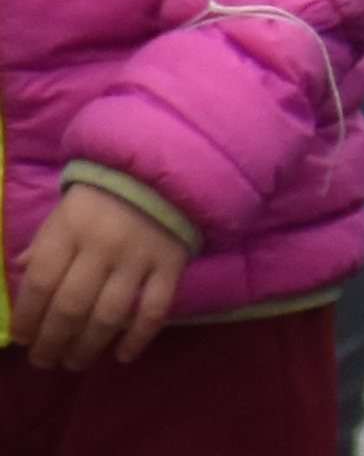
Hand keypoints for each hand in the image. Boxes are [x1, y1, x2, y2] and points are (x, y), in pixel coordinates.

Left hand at [12, 177, 187, 370]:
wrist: (165, 171)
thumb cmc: (103, 198)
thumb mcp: (64, 213)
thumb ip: (43, 244)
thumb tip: (19, 270)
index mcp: (70, 230)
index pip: (41, 283)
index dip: (28, 317)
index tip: (23, 339)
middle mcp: (102, 246)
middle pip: (71, 306)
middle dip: (52, 342)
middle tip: (44, 361)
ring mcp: (139, 257)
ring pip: (109, 315)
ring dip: (88, 346)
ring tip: (74, 363)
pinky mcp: (171, 265)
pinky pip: (155, 309)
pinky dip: (139, 337)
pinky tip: (123, 356)